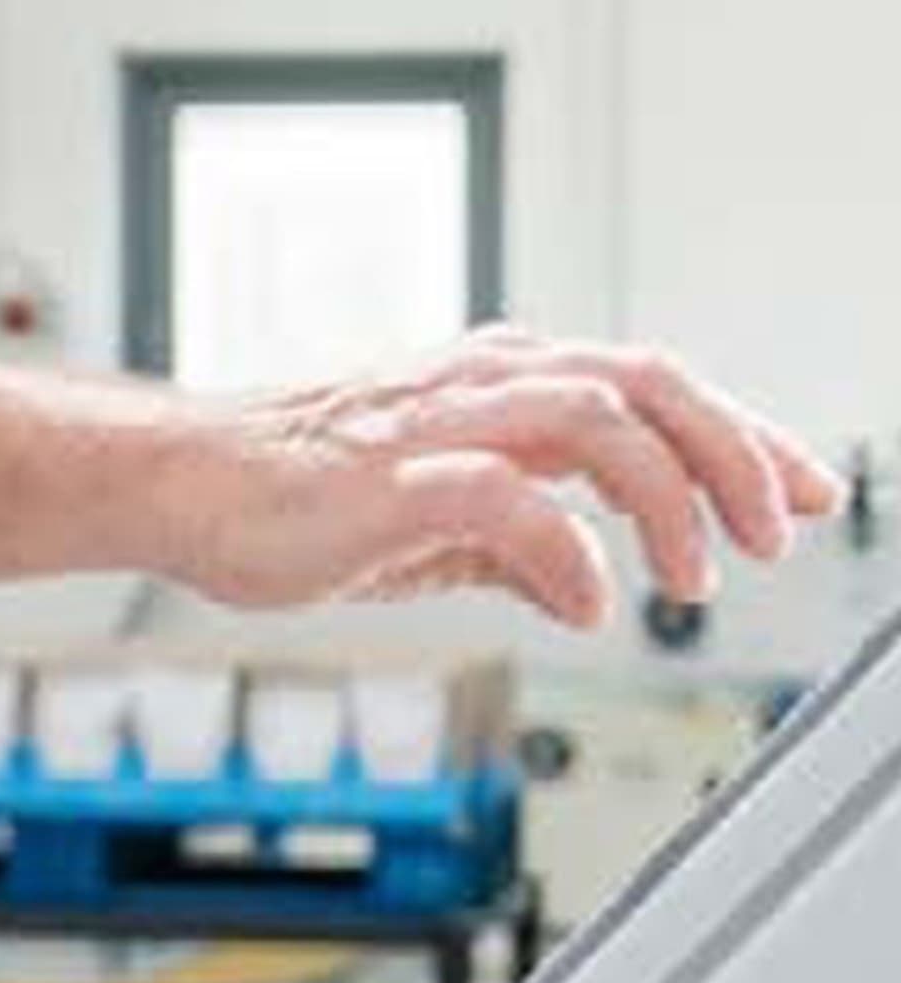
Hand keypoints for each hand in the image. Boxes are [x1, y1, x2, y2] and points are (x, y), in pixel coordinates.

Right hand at [143, 327, 844, 631]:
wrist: (179, 483)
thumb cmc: (290, 493)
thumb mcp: (432, 522)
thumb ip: (513, 535)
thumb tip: (583, 577)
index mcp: (493, 380)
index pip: (648, 383)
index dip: (741, 434)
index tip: (804, 491)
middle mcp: (478, 381)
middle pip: (645, 379)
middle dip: (733, 452)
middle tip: (777, 532)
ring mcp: (435, 421)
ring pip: (596, 414)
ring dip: (669, 496)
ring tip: (696, 576)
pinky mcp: (390, 476)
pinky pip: (506, 498)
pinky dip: (566, 550)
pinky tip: (585, 603)